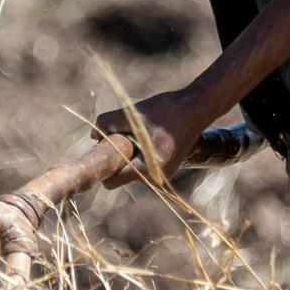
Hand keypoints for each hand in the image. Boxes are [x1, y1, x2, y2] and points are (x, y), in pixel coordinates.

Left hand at [92, 90, 207, 189]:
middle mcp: (155, 179)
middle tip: (124, 131)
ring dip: (128, 150)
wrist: (197, 108)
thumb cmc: (166, 110)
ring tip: (140, 130)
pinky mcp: (165, 167)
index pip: (111, 181)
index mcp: (147, 171)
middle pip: (121, 173)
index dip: (103, 164)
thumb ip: (107, 124)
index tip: (103, 145)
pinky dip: (138, 149)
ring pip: (130, 167)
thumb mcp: (132, 114)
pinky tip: (148, 133)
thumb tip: (93, 135)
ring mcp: (162, 175)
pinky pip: (141, 162)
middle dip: (117, 155)